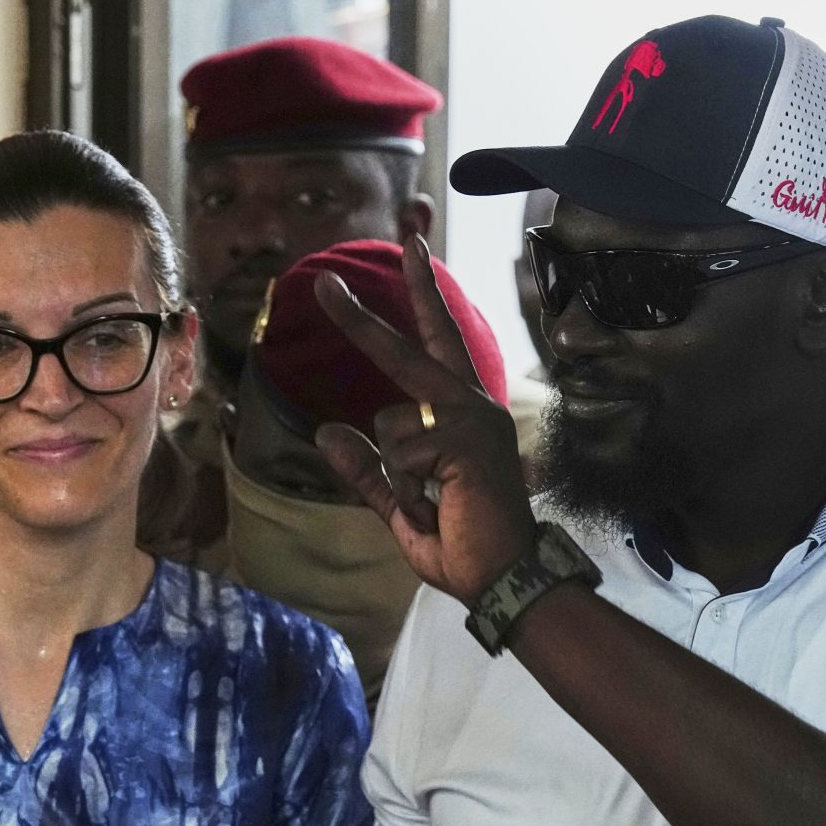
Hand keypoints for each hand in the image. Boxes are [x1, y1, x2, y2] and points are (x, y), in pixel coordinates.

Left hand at [312, 235, 538, 600]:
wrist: (504, 577)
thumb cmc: (463, 541)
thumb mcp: (400, 502)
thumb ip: (366, 469)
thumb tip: (325, 431)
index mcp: (463, 413)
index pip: (437, 343)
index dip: (424, 296)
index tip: (412, 248)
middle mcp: (473, 405)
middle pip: (407, 352)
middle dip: (360, 322)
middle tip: (321, 286)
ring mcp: (472, 419)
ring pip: (391, 423)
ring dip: (398, 475)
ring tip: (433, 504)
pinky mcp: (466, 440)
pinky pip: (401, 455)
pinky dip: (408, 490)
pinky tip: (441, 506)